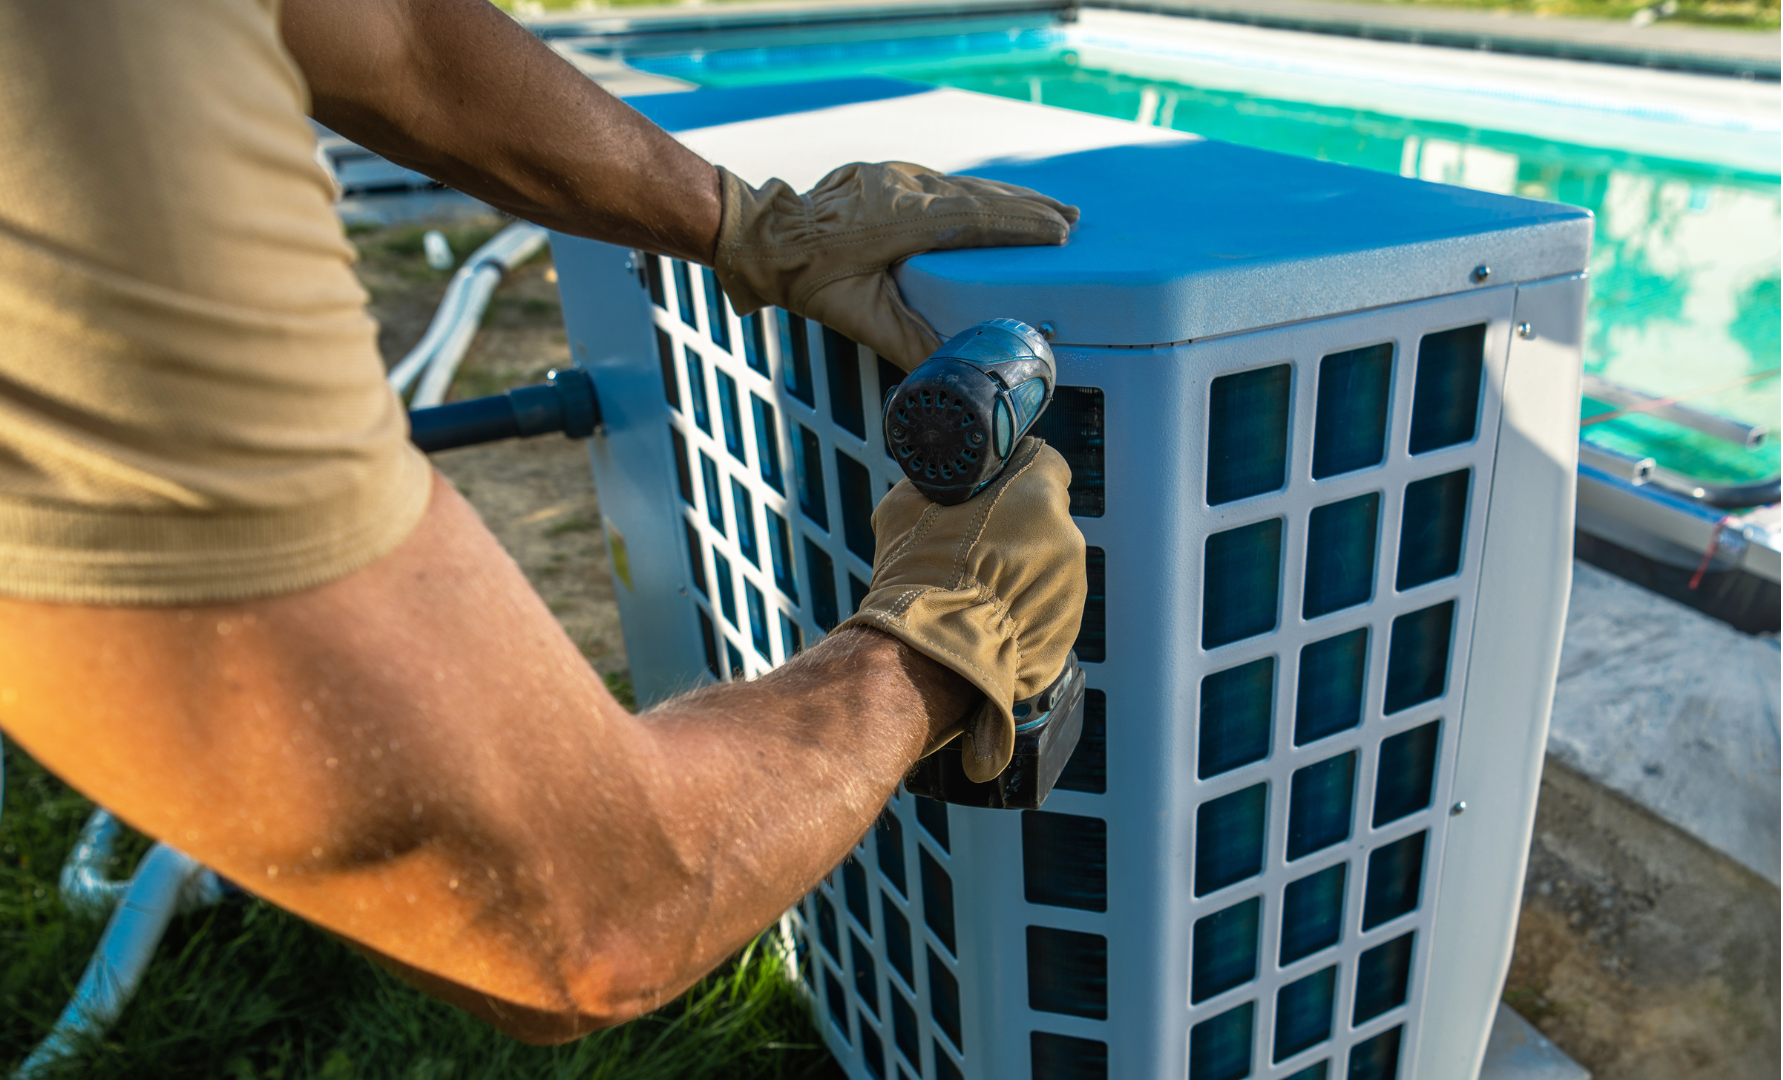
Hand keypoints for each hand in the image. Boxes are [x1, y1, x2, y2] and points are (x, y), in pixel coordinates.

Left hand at [713, 163, 1078, 370]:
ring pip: (967, 185)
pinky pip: (948, 182)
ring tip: (1051, 208)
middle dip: (1029, 209)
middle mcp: (906, 189)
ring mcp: (898, 177)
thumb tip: (946, 372)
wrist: (767, 236)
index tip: (1059, 233)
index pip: (976, 219)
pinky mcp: (891, 175)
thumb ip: (906, 342)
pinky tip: (998, 198)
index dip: (1021, 226)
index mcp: (902, 221)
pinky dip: (980, 192)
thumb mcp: (858, 317)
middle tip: (1071, 221)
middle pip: (981, 197)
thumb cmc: (809, 278)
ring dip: (1010, 197)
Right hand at [840, 437, 1086, 781]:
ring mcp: (1072, 582)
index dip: (1016, 476)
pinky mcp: (1068, 624)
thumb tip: (947, 480)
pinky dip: (1023, 606)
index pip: (1043, 463)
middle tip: (978, 543)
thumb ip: (942, 483)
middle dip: (1018, 527)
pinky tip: (988, 615)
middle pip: (1047, 517)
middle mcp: (1065, 532)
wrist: (929, 649)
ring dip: (1021, 569)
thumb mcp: (909, 503)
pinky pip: (1045, 602)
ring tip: (978, 587)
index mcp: (1036, 490)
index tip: (996, 491)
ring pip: (1048, 562)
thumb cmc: (918, 572)